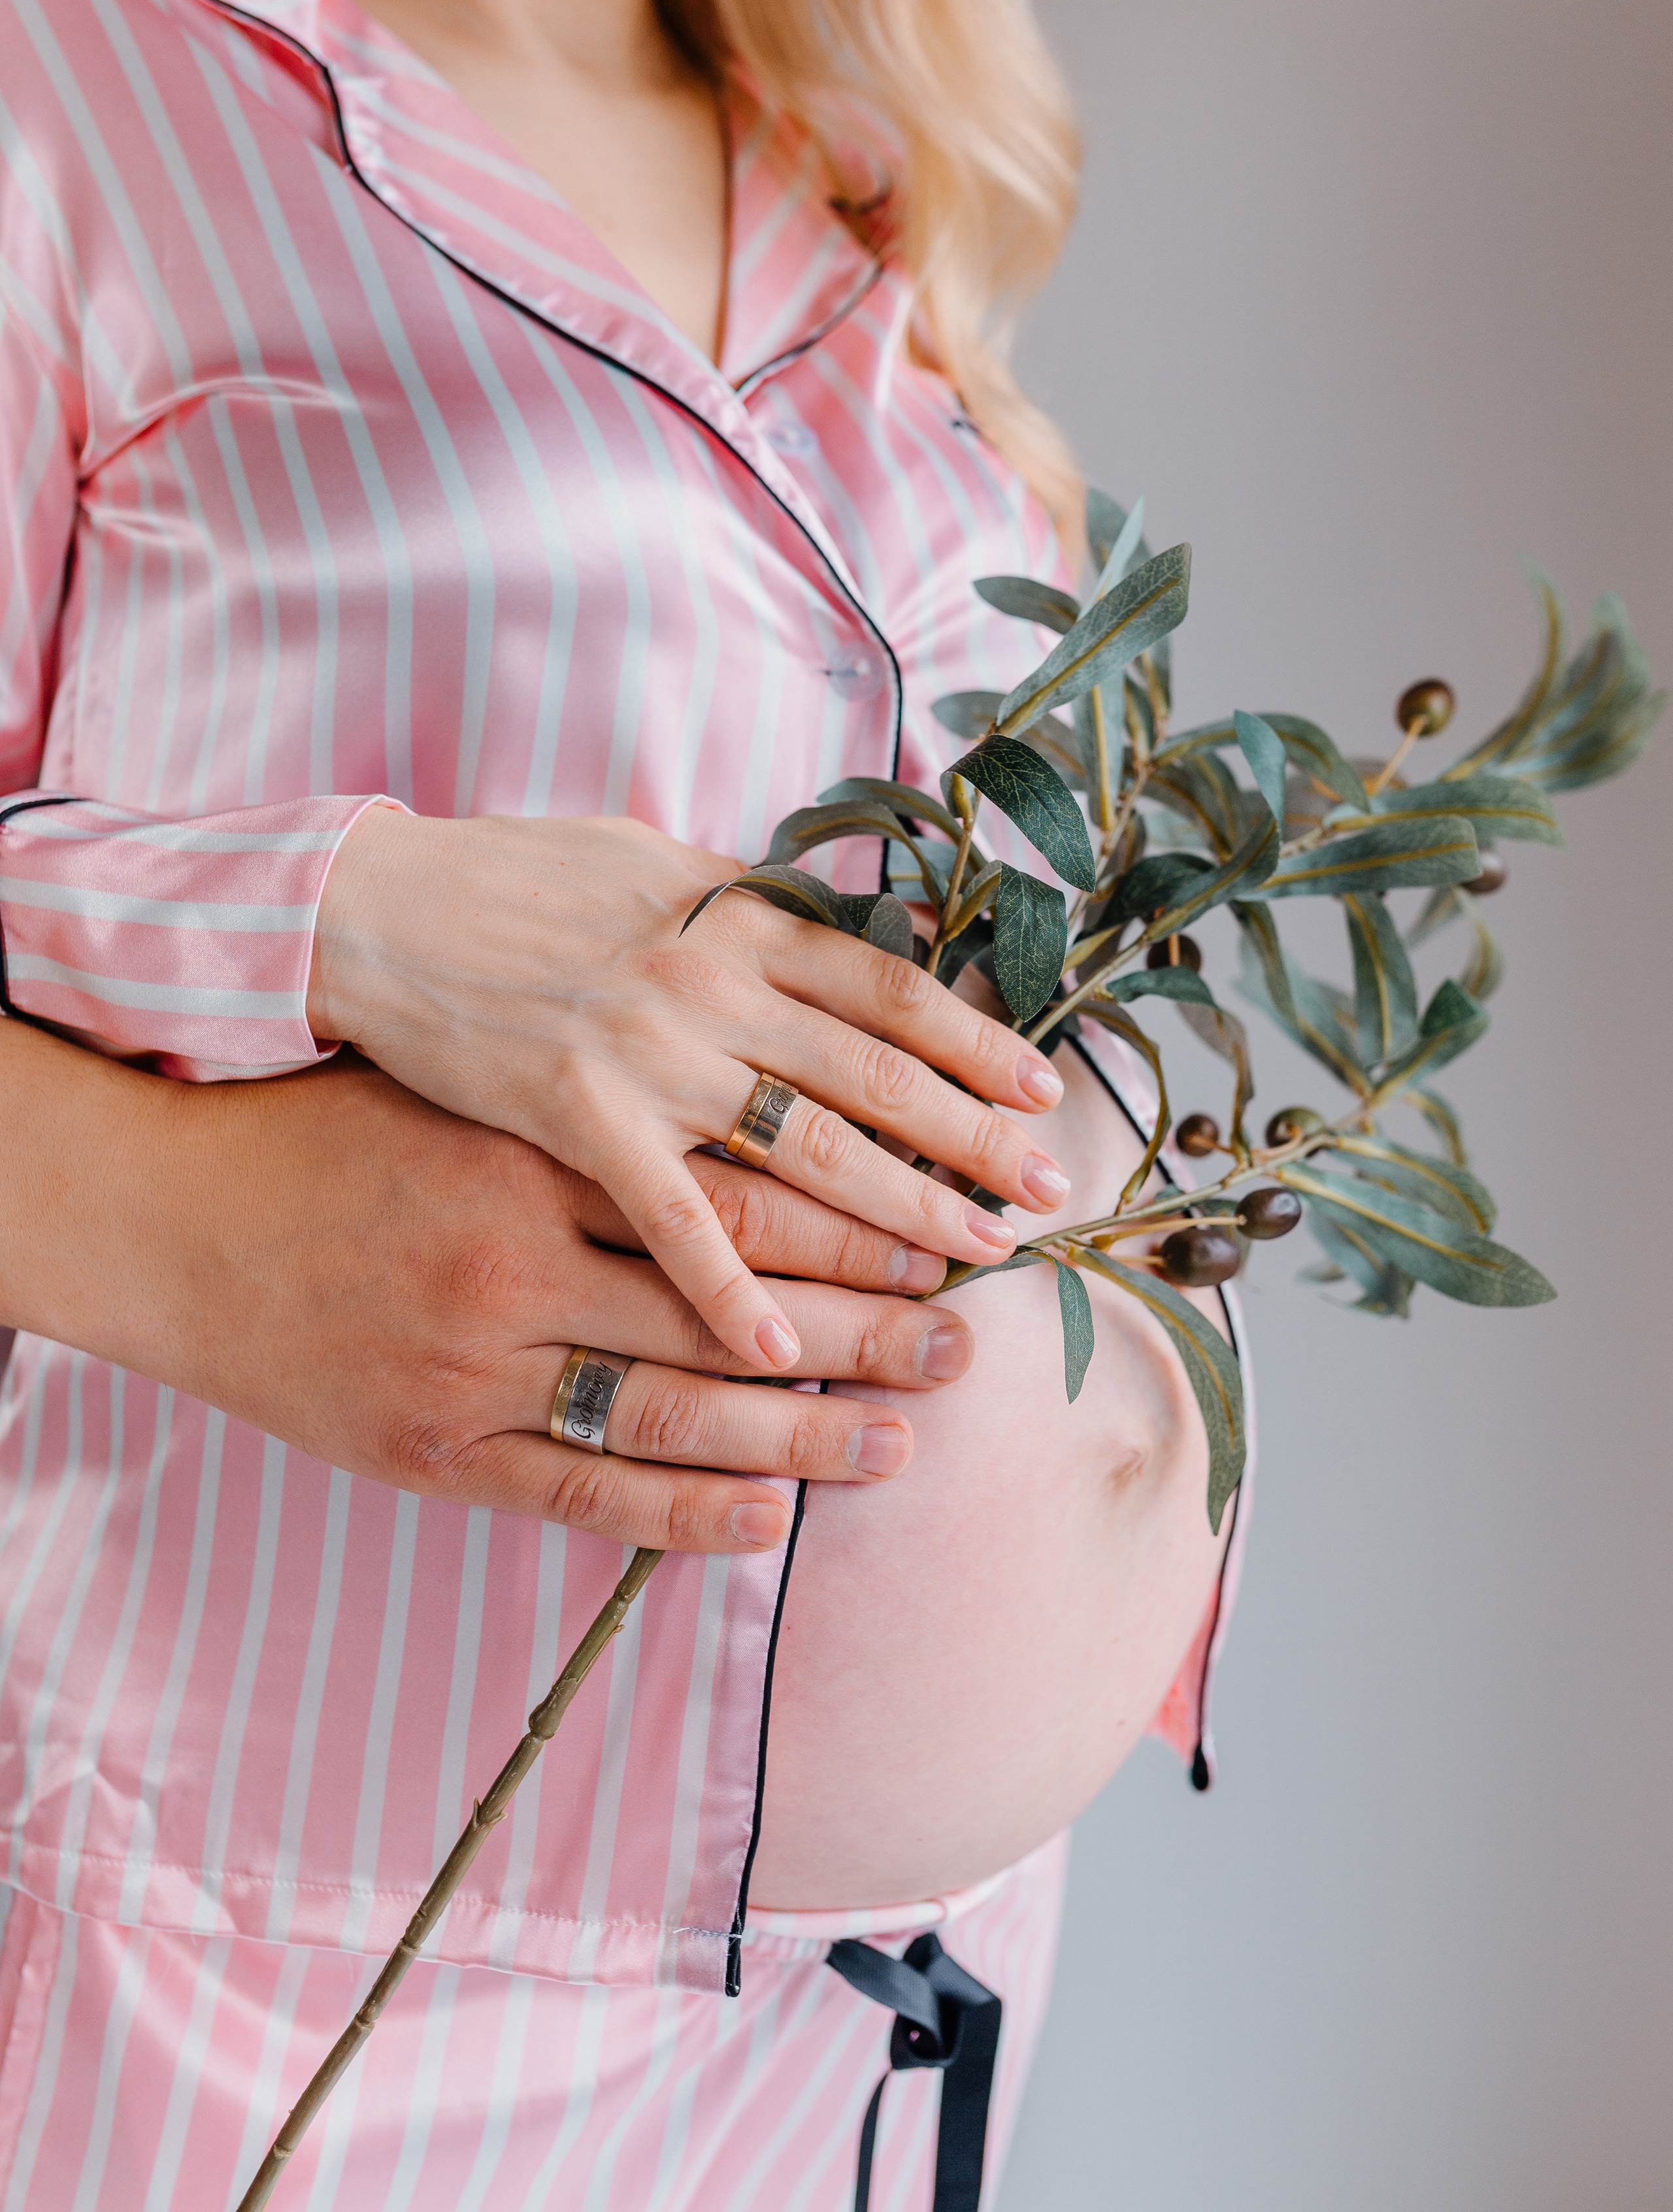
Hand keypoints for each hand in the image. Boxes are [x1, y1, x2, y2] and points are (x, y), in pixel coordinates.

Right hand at [90, 1054, 977, 1552]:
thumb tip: (754, 1085)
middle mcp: (515, 1260)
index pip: (734, 1196)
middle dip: (862, 1327)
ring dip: (802, 1433)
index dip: (851, 1224)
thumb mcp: (476, 1087)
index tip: (941, 1235)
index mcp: (539, 1151)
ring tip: (900, 1442)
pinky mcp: (430, 1450)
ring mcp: (472, 1363)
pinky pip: (581, 1492)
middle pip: (729, 1305)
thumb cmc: (332, 1131)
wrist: (170, 1212)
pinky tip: (770, 1517)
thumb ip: (606, 1101)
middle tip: (963, 1343)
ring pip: (673, 1407)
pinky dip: (682, 1511)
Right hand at [308, 810, 1072, 1371]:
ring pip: (804, 1150)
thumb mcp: (649, 860)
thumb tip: (839, 928)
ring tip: (968, 1268)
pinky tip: (780, 1351)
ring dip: (898, 1215)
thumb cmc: (513, 882)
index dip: (975, 1046)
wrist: (377, 906)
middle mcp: (713, 982)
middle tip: (1043, 1202)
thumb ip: (744, 905)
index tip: (1041, 1097)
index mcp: (735, 917)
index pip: (889, 991)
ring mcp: (649, 1052)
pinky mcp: (574, 1118)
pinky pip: (674, 1218)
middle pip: (874, 1079)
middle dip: (970, 1145)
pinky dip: (730, 1288)